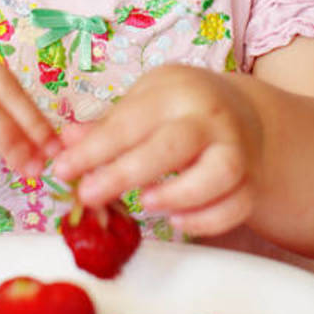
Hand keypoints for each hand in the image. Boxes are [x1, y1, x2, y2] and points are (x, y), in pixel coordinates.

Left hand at [49, 64, 265, 236]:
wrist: (245, 115)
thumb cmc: (182, 109)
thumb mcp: (145, 101)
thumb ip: (108, 124)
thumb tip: (66, 142)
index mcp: (177, 91)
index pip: (131, 121)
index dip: (94, 149)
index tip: (62, 169)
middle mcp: (211, 118)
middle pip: (173, 145)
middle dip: (126, 173)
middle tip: (89, 195)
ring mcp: (237, 149)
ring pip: (218, 174)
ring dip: (178, 194)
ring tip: (143, 204)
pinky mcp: (251, 182)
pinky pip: (236, 206)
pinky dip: (207, 219)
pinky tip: (177, 221)